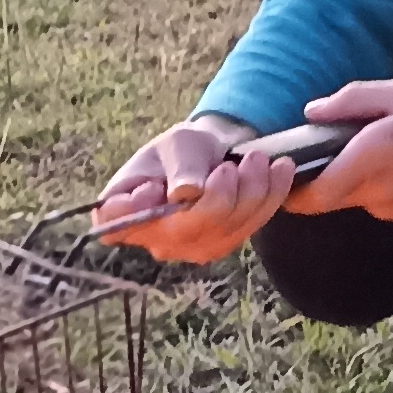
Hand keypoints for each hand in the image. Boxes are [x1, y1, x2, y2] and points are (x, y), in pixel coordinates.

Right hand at [94, 114, 293, 262]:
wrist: (212, 157)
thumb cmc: (183, 149)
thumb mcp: (177, 144)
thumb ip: (180, 166)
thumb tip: (185, 193)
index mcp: (125, 209)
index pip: (113, 221)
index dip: (128, 210)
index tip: (151, 186)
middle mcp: (154, 238)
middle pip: (188, 228)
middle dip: (219, 194)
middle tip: (232, 164)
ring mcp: (191, 248)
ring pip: (227, 227)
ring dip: (252, 189)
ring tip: (257, 159)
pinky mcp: (223, 245)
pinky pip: (252, 224)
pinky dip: (270, 194)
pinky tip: (279, 170)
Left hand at [295, 76, 392, 231]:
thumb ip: (352, 100)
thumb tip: (312, 111)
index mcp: (367, 160)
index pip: (307, 196)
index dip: (287, 188)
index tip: (285, 165)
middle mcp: (374, 192)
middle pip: (325, 198)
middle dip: (318, 176)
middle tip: (325, 145)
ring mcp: (392, 209)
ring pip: (353, 195)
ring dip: (353, 174)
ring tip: (383, 140)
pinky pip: (378, 197)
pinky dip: (379, 180)